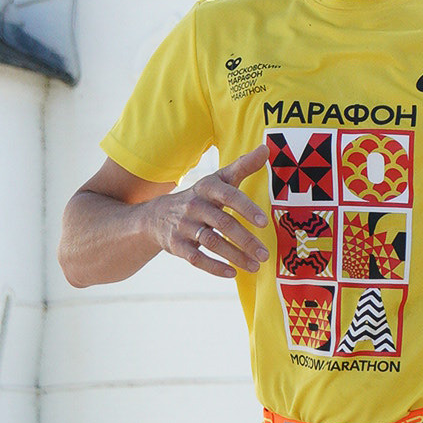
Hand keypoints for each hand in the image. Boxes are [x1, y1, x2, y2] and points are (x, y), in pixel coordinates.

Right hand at [142, 142, 273, 278]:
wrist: (156, 216)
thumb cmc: (200, 197)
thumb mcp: (217, 180)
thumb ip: (243, 166)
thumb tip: (266, 149)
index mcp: (207, 187)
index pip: (228, 195)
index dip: (245, 208)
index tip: (263, 222)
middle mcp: (194, 206)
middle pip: (223, 223)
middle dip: (245, 240)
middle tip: (265, 254)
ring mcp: (184, 226)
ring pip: (212, 243)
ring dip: (235, 256)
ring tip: (255, 266)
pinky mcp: (176, 245)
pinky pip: (196, 259)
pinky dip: (214, 268)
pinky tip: (232, 273)